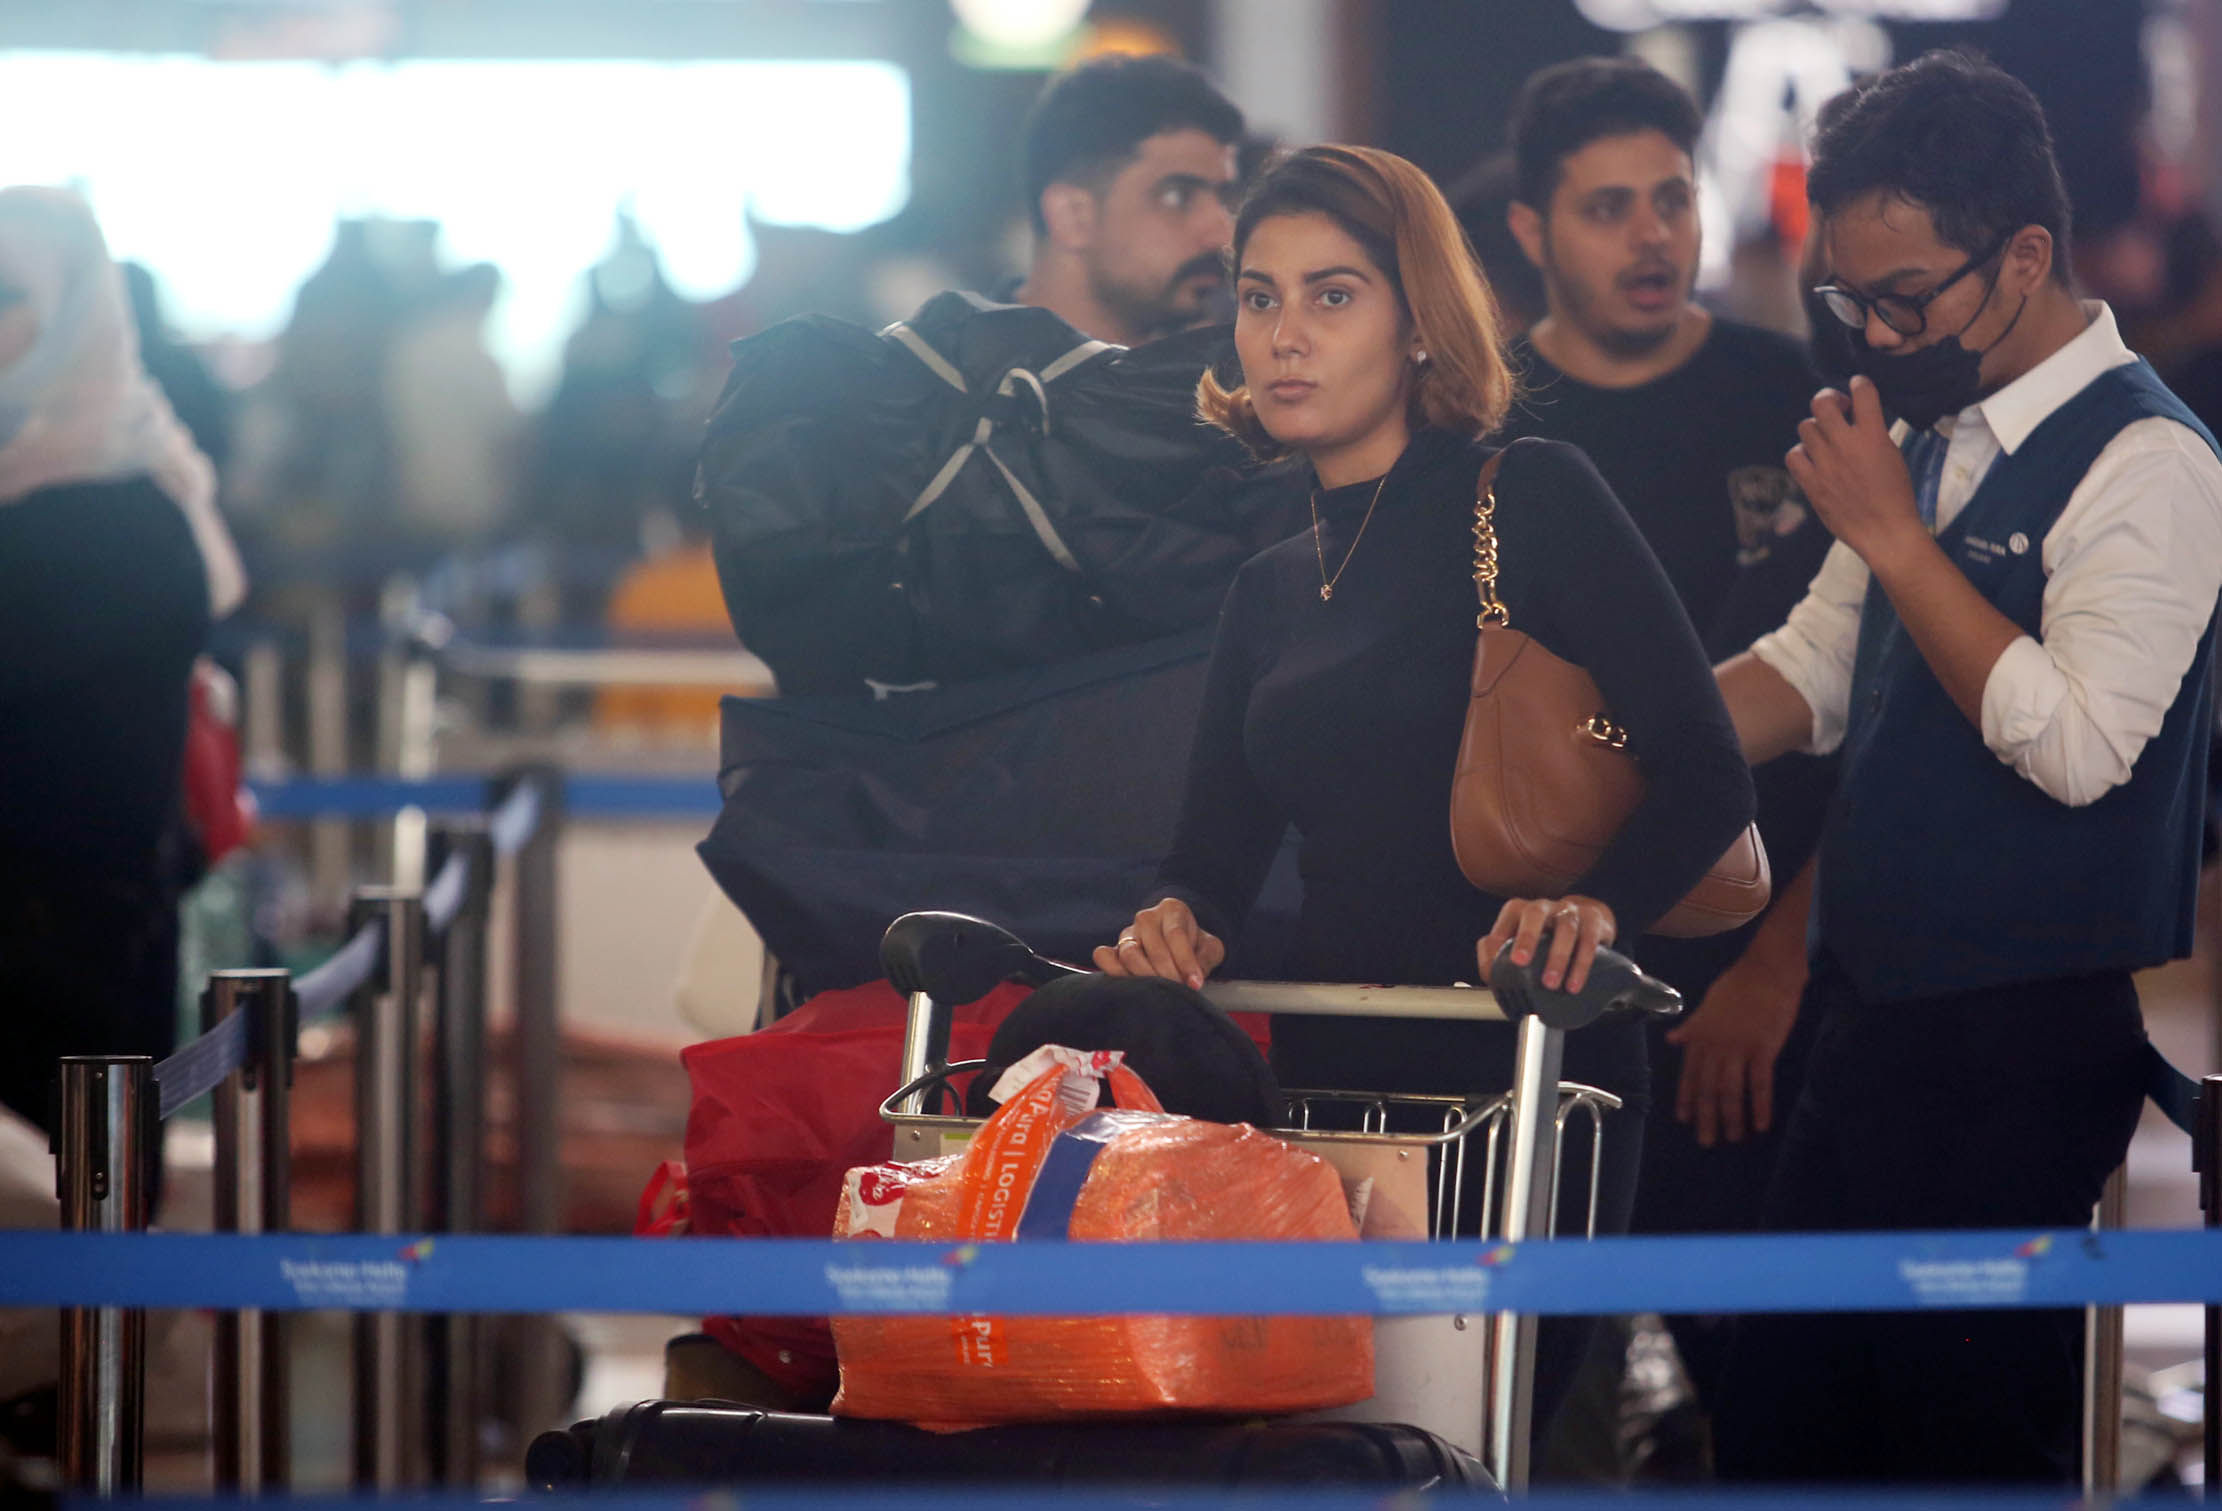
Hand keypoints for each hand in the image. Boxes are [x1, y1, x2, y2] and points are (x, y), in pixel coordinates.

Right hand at [1093, 897, 1224, 989]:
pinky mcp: (1113, 950)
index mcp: (1172, 909)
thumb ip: (1205, 959)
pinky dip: (1113, 970)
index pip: (1176, 935)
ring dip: (1145, 976)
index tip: (1195, 984)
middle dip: (1167, 973)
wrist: (1179, 948)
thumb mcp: (1210, 949)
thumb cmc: (1196, 947)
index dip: (1186, 962)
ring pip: (1128, 953)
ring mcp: (1127, 933)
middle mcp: (1146, 917)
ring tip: (1160, 991)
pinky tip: (1132, 986)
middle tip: (1178, 990)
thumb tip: (1192, 979)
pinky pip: (1103, 956)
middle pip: (1152, 946)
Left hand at [1477, 895, 1614, 993]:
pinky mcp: (1594, 922)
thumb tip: (1489, 973)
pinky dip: (1582, 964)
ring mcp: (1570, 912)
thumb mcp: (1519, 944)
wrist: (1589, 922)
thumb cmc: (1546, 937)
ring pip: (1565, 928)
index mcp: (1521, 910)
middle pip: (1534, 914)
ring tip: (1551, 984)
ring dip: (1557, 957)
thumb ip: (1496, 957)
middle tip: (1520, 962)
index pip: (1507, 918)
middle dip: (1526, 937)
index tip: (1495, 963)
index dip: (1499, 938)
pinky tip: (1574, 984)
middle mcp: (1545, 907)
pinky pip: (1589, 940)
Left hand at [1665, 952, 1803, 1145]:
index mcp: (1700, 1037)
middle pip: (1708, 1088)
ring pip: (1731, 1091)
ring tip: (1734, 1138)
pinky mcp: (1763, 1049)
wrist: (1766, 972)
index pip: (1690, 1074)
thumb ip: (1691, 1028)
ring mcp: (1738, 1048)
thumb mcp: (1706, 1006)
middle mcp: (1715, 1046)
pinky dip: (1760, 1106)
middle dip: (1707, 1117)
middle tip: (1707, 1142)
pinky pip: (1760, 1084)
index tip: (1685, 1120)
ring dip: (1732, 1118)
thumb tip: (1672, 1040)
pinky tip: (1761, 1124)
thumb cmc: (1738, 986)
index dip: (1687, 1098)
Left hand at [1785, 375, 1923, 567]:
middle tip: (1838, 412)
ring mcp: (1825, 464)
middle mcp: (1846, 445)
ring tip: (1827, 441)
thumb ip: (1873, 432)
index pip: (1862, 391)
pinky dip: (1801, 454)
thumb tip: (1856, 417)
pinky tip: (1813, 460)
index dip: (1858, 384)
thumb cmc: (1895, 494)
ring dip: (1816, 429)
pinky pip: (1793, 455)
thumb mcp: (1892, 455)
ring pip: (1805, 426)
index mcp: (1873, 436)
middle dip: (1829, 401)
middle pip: (1821, 403)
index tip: (1857, 387)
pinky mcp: (1811, 483)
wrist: (1885, 531)